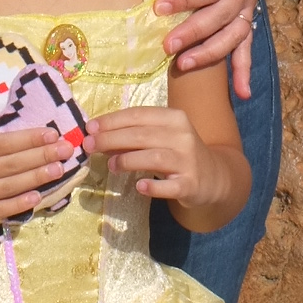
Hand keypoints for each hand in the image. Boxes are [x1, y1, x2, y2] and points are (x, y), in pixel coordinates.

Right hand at [0, 110, 79, 243]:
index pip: (3, 144)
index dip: (29, 138)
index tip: (51, 132)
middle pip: (12, 165)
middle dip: (41, 156)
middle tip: (67, 149)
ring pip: (11, 188)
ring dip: (37, 178)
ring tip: (59, 169)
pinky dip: (19, 205)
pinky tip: (37, 197)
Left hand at [86, 103, 226, 209]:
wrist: (214, 176)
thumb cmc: (179, 152)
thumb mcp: (161, 137)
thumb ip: (134, 135)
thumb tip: (98, 135)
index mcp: (174, 118)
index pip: (138, 114)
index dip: (112, 120)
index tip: (90, 127)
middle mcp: (183, 136)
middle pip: (142, 135)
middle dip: (111, 139)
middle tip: (89, 146)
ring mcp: (188, 161)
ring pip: (154, 157)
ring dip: (128, 160)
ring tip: (110, 165)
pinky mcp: (190, 184)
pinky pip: (170, 186)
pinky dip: (153, 186)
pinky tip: (139, 187)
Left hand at [155, 0, 266, 92]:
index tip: (159, 8)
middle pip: (221, 15)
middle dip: (194, 33)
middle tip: (167, 45)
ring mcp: (248, 3)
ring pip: (235, 34)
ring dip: (212, 53)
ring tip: (185, 65)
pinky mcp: (247, 13)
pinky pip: (248, 44)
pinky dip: (245, 69)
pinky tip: (242, 92)